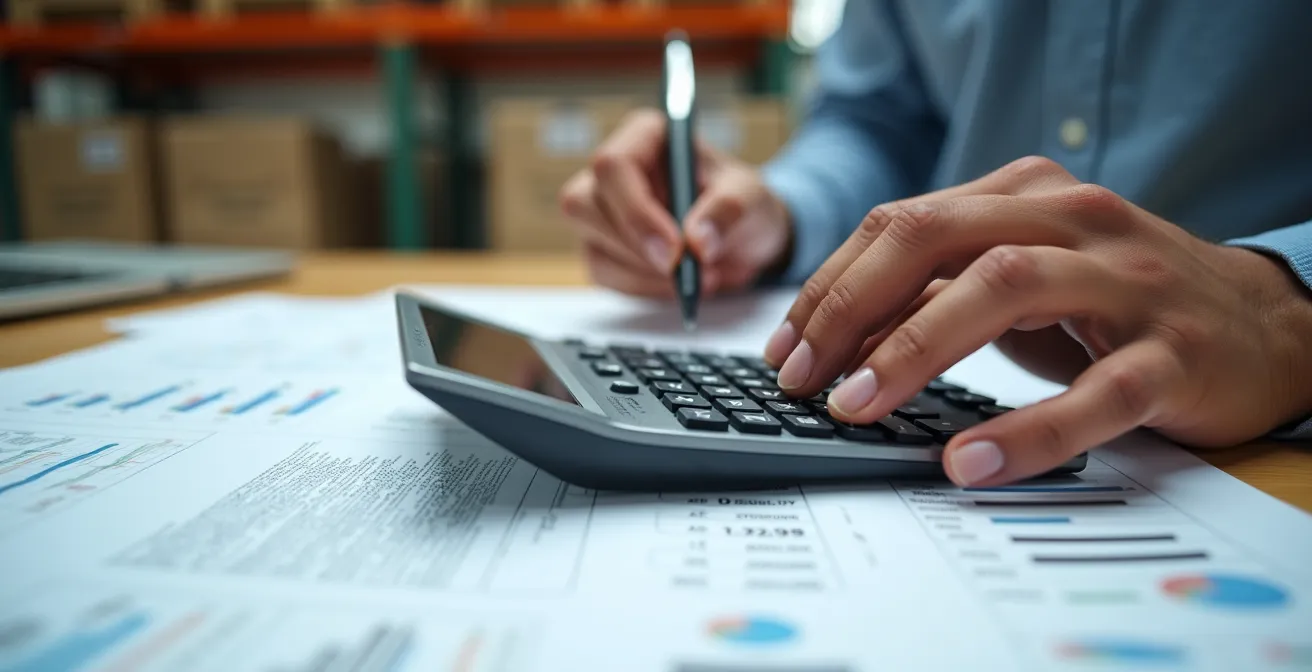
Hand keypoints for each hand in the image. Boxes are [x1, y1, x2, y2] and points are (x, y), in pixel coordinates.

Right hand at [559, 109, 792, 297]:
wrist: (742, 237)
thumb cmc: (741, 201)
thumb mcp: (750, 196)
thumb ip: (728, 210)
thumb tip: (696, 242)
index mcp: (644, 136)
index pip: (613, 166)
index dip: (636, 211)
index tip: (676, 250)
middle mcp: (613, 170)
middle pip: (585, 205)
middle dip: (637, 248)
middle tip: (687, 274)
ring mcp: (600, 210)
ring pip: (591, 245)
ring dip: (644, 272)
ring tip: (699, 277)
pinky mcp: (602, 247)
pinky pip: (604, 274)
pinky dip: (643, 287)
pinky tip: (678, 286)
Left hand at [763, 156, 1311, 485]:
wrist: (1265, 323)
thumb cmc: (1121, 299)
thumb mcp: (1026, 274)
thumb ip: (942, 286)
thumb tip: (838, 339)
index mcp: (1026, 194)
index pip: (902, 223)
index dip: (831, 287)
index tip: (785, 350)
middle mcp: (1073, 220)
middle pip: (936, 239)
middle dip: (852, 308)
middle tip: (803, 378)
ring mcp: (1128, 282)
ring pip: (1004, 290)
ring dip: (914, 351)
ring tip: (857, 409)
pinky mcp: (1175, 354)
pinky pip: (1096, 393)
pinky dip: (1026, 429)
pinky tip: (967, 461)